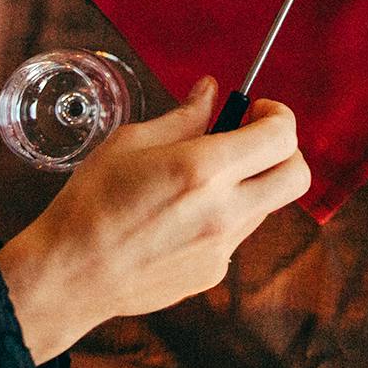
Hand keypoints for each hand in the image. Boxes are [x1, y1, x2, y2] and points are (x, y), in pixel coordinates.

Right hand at [0, 78, 310, 362]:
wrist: (70, 275)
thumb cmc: (90, 203)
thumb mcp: (130, 142)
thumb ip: (183, 117)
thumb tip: (210, 91)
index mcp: (203, 169)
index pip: (281, 136)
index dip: (278, 115)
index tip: (255, 110)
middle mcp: (224, 211)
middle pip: (297, 175)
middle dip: (285, 150)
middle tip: (251, 139)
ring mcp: (223, 247)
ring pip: (269, 204)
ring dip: (252, 182)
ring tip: (203, 178)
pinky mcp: (215, 272)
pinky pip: (239, 233)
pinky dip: (228, 214)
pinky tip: (184, 214)